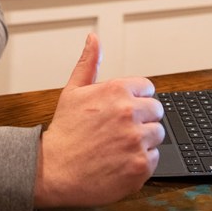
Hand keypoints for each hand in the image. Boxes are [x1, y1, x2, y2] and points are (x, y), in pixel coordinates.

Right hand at [33, 33, 164, 208]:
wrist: (54, 171)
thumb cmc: (64, 132)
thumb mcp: (73, 92)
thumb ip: (89, 63)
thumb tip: (94, 39)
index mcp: (116, 90)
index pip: (147, 88)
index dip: (135, 99)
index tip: (122, 111)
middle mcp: (129, 112)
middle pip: (156, 111)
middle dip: (141, 119)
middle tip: (119, 131)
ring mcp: (136, 140)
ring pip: (157, 135)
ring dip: (143, 140)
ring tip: (118, 146)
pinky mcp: (141, 165)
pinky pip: (154, 158)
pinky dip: (140, 161)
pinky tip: (120, 161)